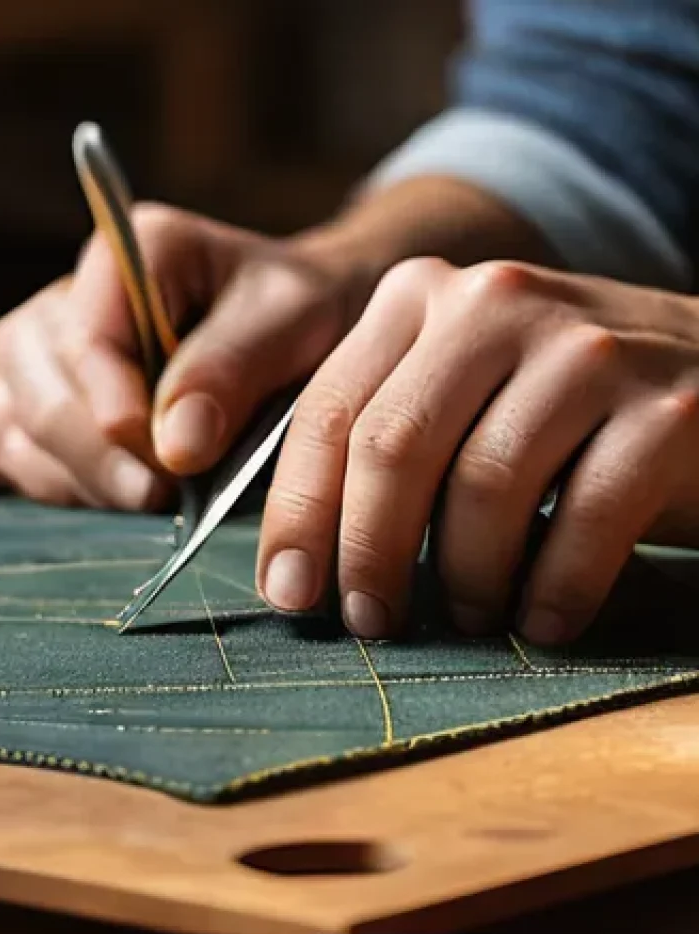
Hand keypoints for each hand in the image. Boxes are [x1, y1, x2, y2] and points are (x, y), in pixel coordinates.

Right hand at [0, 203, 369, 508]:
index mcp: (136, 251)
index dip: (112, 402)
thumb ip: (233, 367)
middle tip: (155, 496)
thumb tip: (175, 444)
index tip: (163, 461)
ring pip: (7, 411)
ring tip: (127, 501)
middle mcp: (74, 293)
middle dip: (90, 450)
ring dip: (59, 471)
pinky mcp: (34, 393)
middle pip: (33, 377)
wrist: (298, 321)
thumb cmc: (298, 311)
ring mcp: (45, 345)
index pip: (89, 330)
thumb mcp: (292, 320)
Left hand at [257, 258, 698, 645]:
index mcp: (419, 298)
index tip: (286, 593)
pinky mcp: (668, 406)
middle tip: (370, 622)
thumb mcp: (453, 396)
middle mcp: (494, 304)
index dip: (297, 514)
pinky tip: (541, 622)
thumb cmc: (553, 415)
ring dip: (463, 577)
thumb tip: (299, 564)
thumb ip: (381, 443)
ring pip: (484, 486)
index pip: (328, 413)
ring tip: (466, 618)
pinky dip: (554, 588)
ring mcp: (586, 347)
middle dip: (368, 553)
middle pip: (393, 447)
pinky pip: (585, 518)